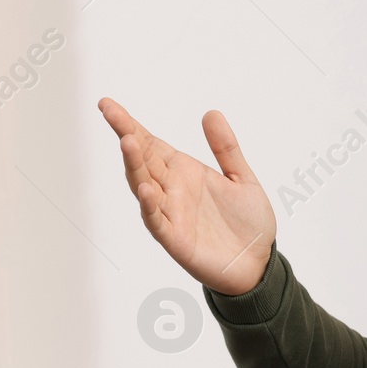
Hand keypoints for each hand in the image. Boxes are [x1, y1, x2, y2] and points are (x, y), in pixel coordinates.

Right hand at [98, 99, 275, 295]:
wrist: (259, 263)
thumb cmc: (248, 224)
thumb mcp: (242, 179)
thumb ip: (226, 148)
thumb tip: (211, 113)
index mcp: (184, 172)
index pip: (151, 143)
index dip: (130, 124)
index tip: (107, 104)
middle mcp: (172, 190)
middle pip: (142, 159)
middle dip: (127, 136)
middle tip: (111, 113)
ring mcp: (171, 213)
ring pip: (144, 186)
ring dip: (134, 166)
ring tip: (128, 142)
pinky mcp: (175, 239)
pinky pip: (157, 220)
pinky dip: (149, 206)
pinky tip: (146, 189)